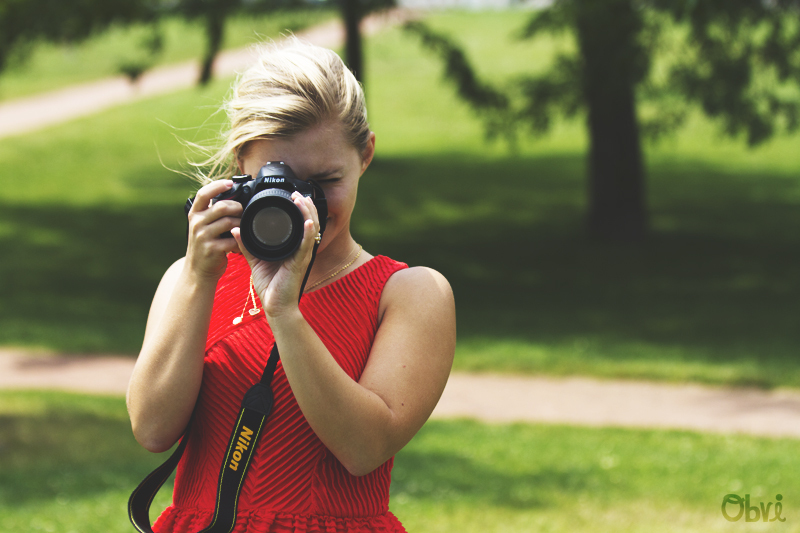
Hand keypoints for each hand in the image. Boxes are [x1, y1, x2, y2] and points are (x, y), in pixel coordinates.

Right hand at [185, 180, 242, 280]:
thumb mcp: (203, 226)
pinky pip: (232, 240)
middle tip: (243, 213)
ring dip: (241, 224)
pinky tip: (242, 243)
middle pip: (221, 207)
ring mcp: (203, 236)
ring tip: (244, 228)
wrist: (197, 271)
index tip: (230, 182)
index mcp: (195, 214)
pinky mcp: (211, 249)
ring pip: (229, 222)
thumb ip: (213, 213)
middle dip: (237, 207)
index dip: (217, 185)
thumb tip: (235, 197)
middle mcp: (196, 223)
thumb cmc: (206, 245)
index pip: (203, 194)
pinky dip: (240, 241)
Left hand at [232, 192, 320, 318]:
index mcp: (293, 247)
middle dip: (306, 206)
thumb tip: (236, 229)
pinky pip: (306, 245)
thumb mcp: (255, 261)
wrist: (275, 307)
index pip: (301, 223)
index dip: (300, 209)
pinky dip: (308, 232)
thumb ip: (247, 245)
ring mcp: (303, 256)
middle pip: (310, 222)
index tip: (292, 195)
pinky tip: (308, 222)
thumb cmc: (270, 286)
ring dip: (308, 213)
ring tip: (302, 200)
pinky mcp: (300, 263)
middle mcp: (301, 249)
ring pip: (312, 229)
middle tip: (297, 193)